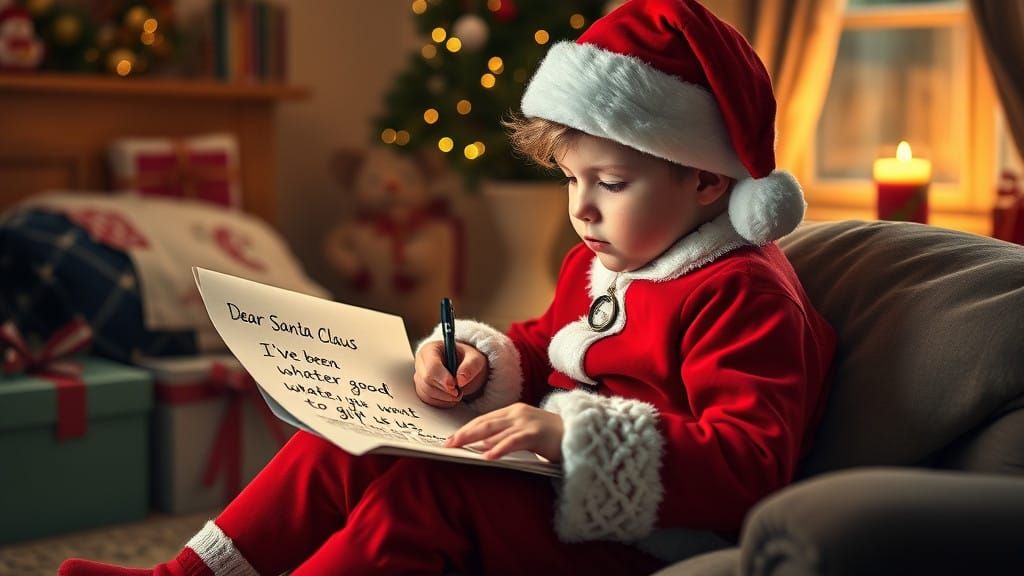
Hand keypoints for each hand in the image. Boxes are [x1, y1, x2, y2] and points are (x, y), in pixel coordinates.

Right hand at [414, 341, 486, 407]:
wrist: (464, 367)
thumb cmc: (466, 359)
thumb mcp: (475, 358)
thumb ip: (470, 366)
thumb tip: (461, 380)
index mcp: (431, 349)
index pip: (432, 366)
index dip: (443, 378)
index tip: (455, 386)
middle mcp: (422, 363)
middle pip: (427, 381)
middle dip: (445, 389)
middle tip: (459, 391)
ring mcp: (420, 377)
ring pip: (427, 392)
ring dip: (445, 397)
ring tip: (458, 392)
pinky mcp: (421, 389)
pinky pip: (428, 400)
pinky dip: (442, 402)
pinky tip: (451, 397)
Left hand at [444, 403, 563, 462]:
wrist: (581, 435)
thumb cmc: (553, 438)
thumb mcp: (525, 434)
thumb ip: (506, 437)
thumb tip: (482, 447)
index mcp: (514, 411)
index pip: (484, 419)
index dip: (466, 429)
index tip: (451, 439)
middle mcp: (517, 413)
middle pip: (484, 423)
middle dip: (463, 433)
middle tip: (447, 444)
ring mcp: (526, 422)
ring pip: (493, 429)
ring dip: (473, 438)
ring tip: (457, 447)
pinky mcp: (536, 434)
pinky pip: (513, 441)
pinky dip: (498, 448)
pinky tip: (487, 456)